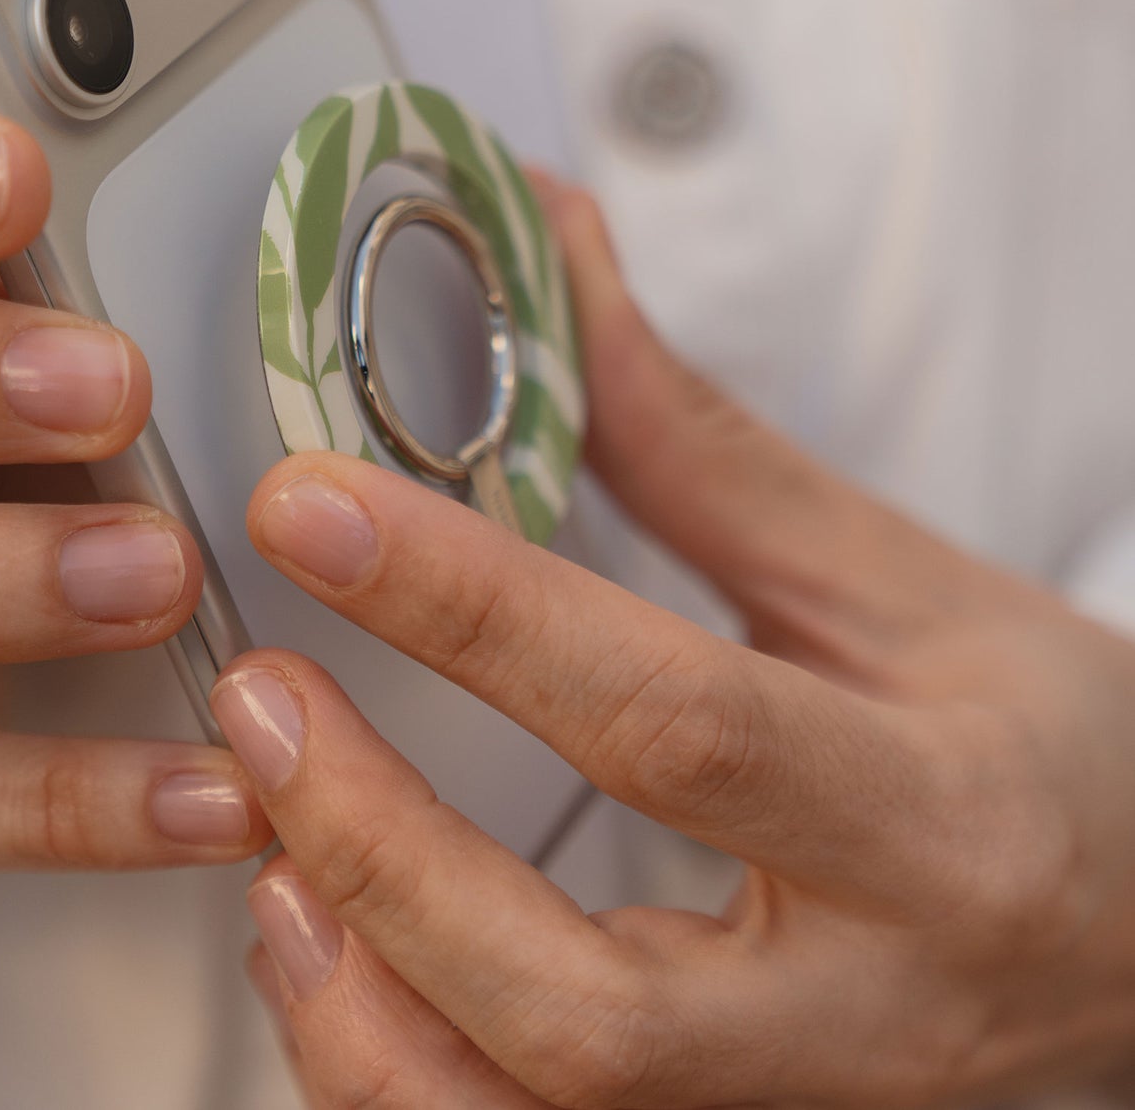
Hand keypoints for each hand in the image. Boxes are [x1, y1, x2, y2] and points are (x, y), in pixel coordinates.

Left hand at [218, 177, 1134, 1107]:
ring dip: (358, 1004)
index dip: (472, 612)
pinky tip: (329, 947)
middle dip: (382, 853)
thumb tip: (556, 277)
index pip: (671, 724)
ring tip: (267, 843)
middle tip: (258, 703)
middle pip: (587, 1009)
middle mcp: (863, 1010)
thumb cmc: (1049, 749)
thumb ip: (695, 449)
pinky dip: (390, 1068)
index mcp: (933, 820)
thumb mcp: (895, 581)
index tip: (320, 511)